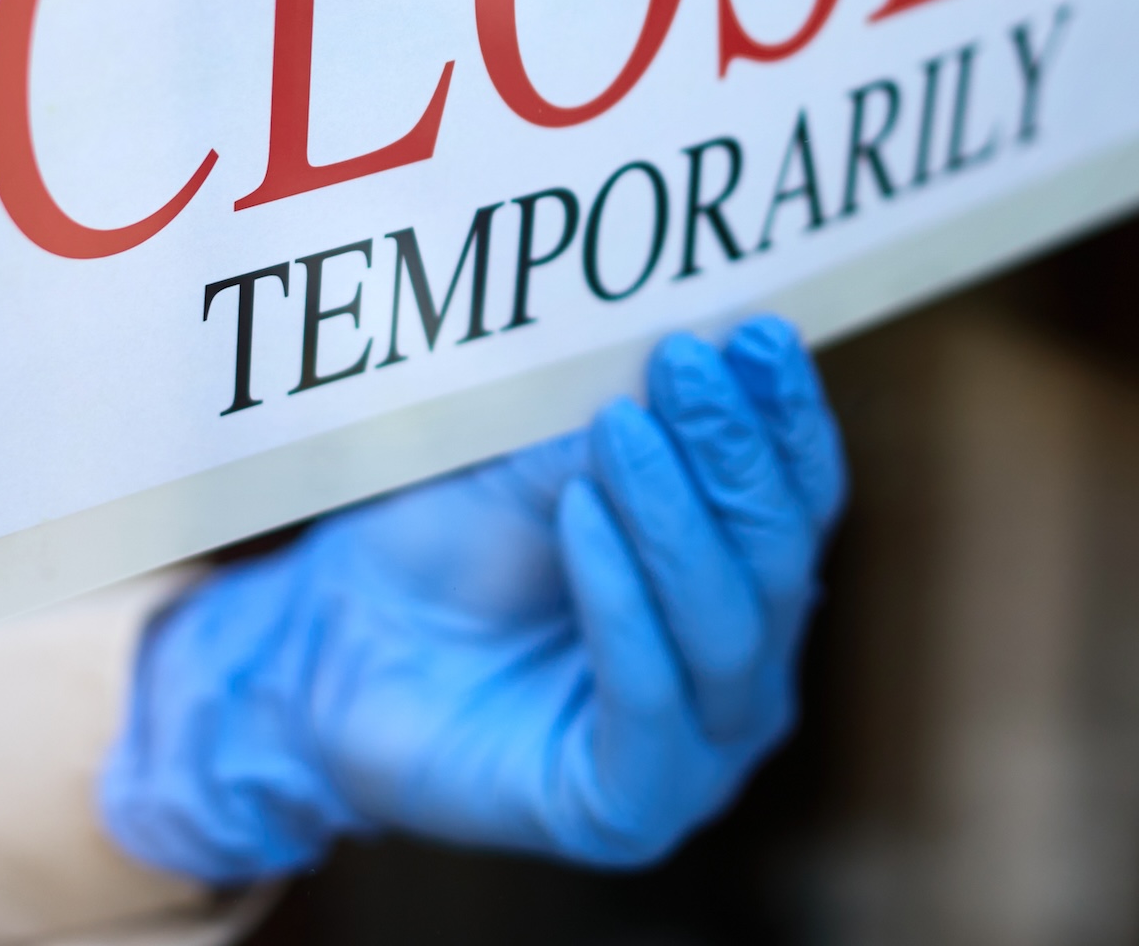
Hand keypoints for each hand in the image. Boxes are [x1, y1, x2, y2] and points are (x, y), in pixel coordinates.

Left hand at [99, 315, 844, 883]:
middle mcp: (747, 673)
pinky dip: (621, 596)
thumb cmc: (454, 539)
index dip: (788, 416)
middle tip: (687, 358)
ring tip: (621, 424)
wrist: (336, 640)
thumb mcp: (551, 457)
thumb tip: (716, 333)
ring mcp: (700, 752)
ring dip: (675, 515)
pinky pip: (649, 699)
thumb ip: (639, 416)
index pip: (801, 498)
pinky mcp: (631, 808)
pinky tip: (581, 514)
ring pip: (727, 627)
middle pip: (779, 558)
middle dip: (734, 452)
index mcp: (750, 584)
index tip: (761, 331)